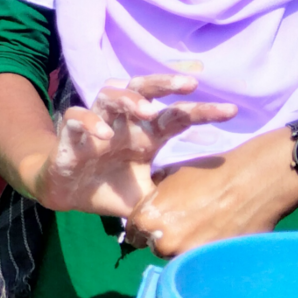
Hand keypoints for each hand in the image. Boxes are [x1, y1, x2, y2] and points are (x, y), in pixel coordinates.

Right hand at [28, 74, 235, 216]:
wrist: (66, 194)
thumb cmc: (110, 189)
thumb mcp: (146, 197)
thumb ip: (168, 198)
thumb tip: (206, 214)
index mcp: (145, 135)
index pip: (176, 116)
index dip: (203, 112)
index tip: (231, 111)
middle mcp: (124, 123)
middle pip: (144, 88)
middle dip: (166, 83)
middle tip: (190, 84)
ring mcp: (97, 124)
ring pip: (110, 94)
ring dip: (129, 98)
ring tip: (147, 110)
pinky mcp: (71, 133)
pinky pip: (78, 117)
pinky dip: (90, 122)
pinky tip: (104, 135)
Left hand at [124, 126, 297, 258]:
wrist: (252, 182)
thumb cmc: (210, 173)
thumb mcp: (171, 178)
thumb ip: (156, 198)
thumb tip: (152, 205)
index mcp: (146, 221)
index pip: (134, 234)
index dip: (145, 227)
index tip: (157, 223)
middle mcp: (163, 245)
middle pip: (156, 247)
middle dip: (166, 237)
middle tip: (184, 224)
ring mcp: (188, 257)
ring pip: (179, 256)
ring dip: (187, 246)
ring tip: (204, 229)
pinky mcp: (211, 264)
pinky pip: (202, 260)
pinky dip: (206, 251)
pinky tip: (218, 235)